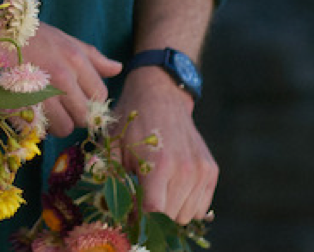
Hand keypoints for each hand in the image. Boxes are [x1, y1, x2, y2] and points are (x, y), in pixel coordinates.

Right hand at [12, 24, 120, 137]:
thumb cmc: (28, 35)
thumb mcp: (63, 39)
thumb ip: (92, 57)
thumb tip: (118, 68)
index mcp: (74, 59)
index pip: (99, 95)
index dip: (91, 101)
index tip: (78, 99)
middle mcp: (61, 77)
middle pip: (85, 116)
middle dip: (76, 116)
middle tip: (62, 107)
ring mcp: (40, 92)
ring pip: (65, 128)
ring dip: (57, 124)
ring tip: (46, 111)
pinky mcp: (20, 105)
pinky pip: (40, 129)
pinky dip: (38, 126)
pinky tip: (32, 112)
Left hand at [115, 68, 216, 223]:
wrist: (160, 95)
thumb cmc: (131, 120)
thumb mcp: (112, 144)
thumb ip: (108, 173)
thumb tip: (102, 201)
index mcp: (159, 164)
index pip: (154, 211)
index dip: (139, 218)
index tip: (129, 214)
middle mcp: (185, 170)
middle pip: (170, 217)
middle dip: (153, 215)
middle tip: (139, 200)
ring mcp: (201, 171)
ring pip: (186, 216)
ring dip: (170, 211)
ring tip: (156, 190)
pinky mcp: (211, 171)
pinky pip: (200, 208)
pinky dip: (186, 205)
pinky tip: (172, 188)